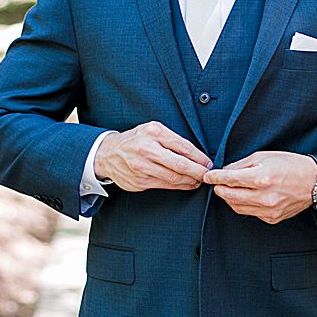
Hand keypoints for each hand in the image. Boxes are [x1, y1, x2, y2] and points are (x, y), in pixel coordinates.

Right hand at [94, 122, 210, 191]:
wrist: (107, 154)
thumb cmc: (136, 140)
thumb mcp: (153, 130)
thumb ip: (173, 140)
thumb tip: (197, 155)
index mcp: (154, 132)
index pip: (184, 147)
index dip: (200, 158)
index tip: (209, 163)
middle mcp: (147, 149)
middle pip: (180, 165)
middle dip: (199, 172)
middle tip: (208, 174)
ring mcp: (142, 167)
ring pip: (174, 177)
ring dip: (191, 181)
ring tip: (199, 180)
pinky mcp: (139, 181)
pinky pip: (165, 185)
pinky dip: (179, 186)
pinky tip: (187, 184)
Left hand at [203, 151, 316, 224]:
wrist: (315, 182)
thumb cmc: (292, 165)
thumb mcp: (266, 156)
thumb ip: (242, 164)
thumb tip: (225, 171)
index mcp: (262, 178)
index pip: (229, 179)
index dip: (215, 177)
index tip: (208, 176)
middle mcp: (264, 197)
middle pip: (228, 196)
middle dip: (219, 189)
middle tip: (217, 183)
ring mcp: (268, 210)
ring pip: (236, 207)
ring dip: (230, 198)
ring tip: (231, 189)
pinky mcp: (272, 218)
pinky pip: (250, 213)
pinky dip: (244, 205)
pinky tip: (248, 196)